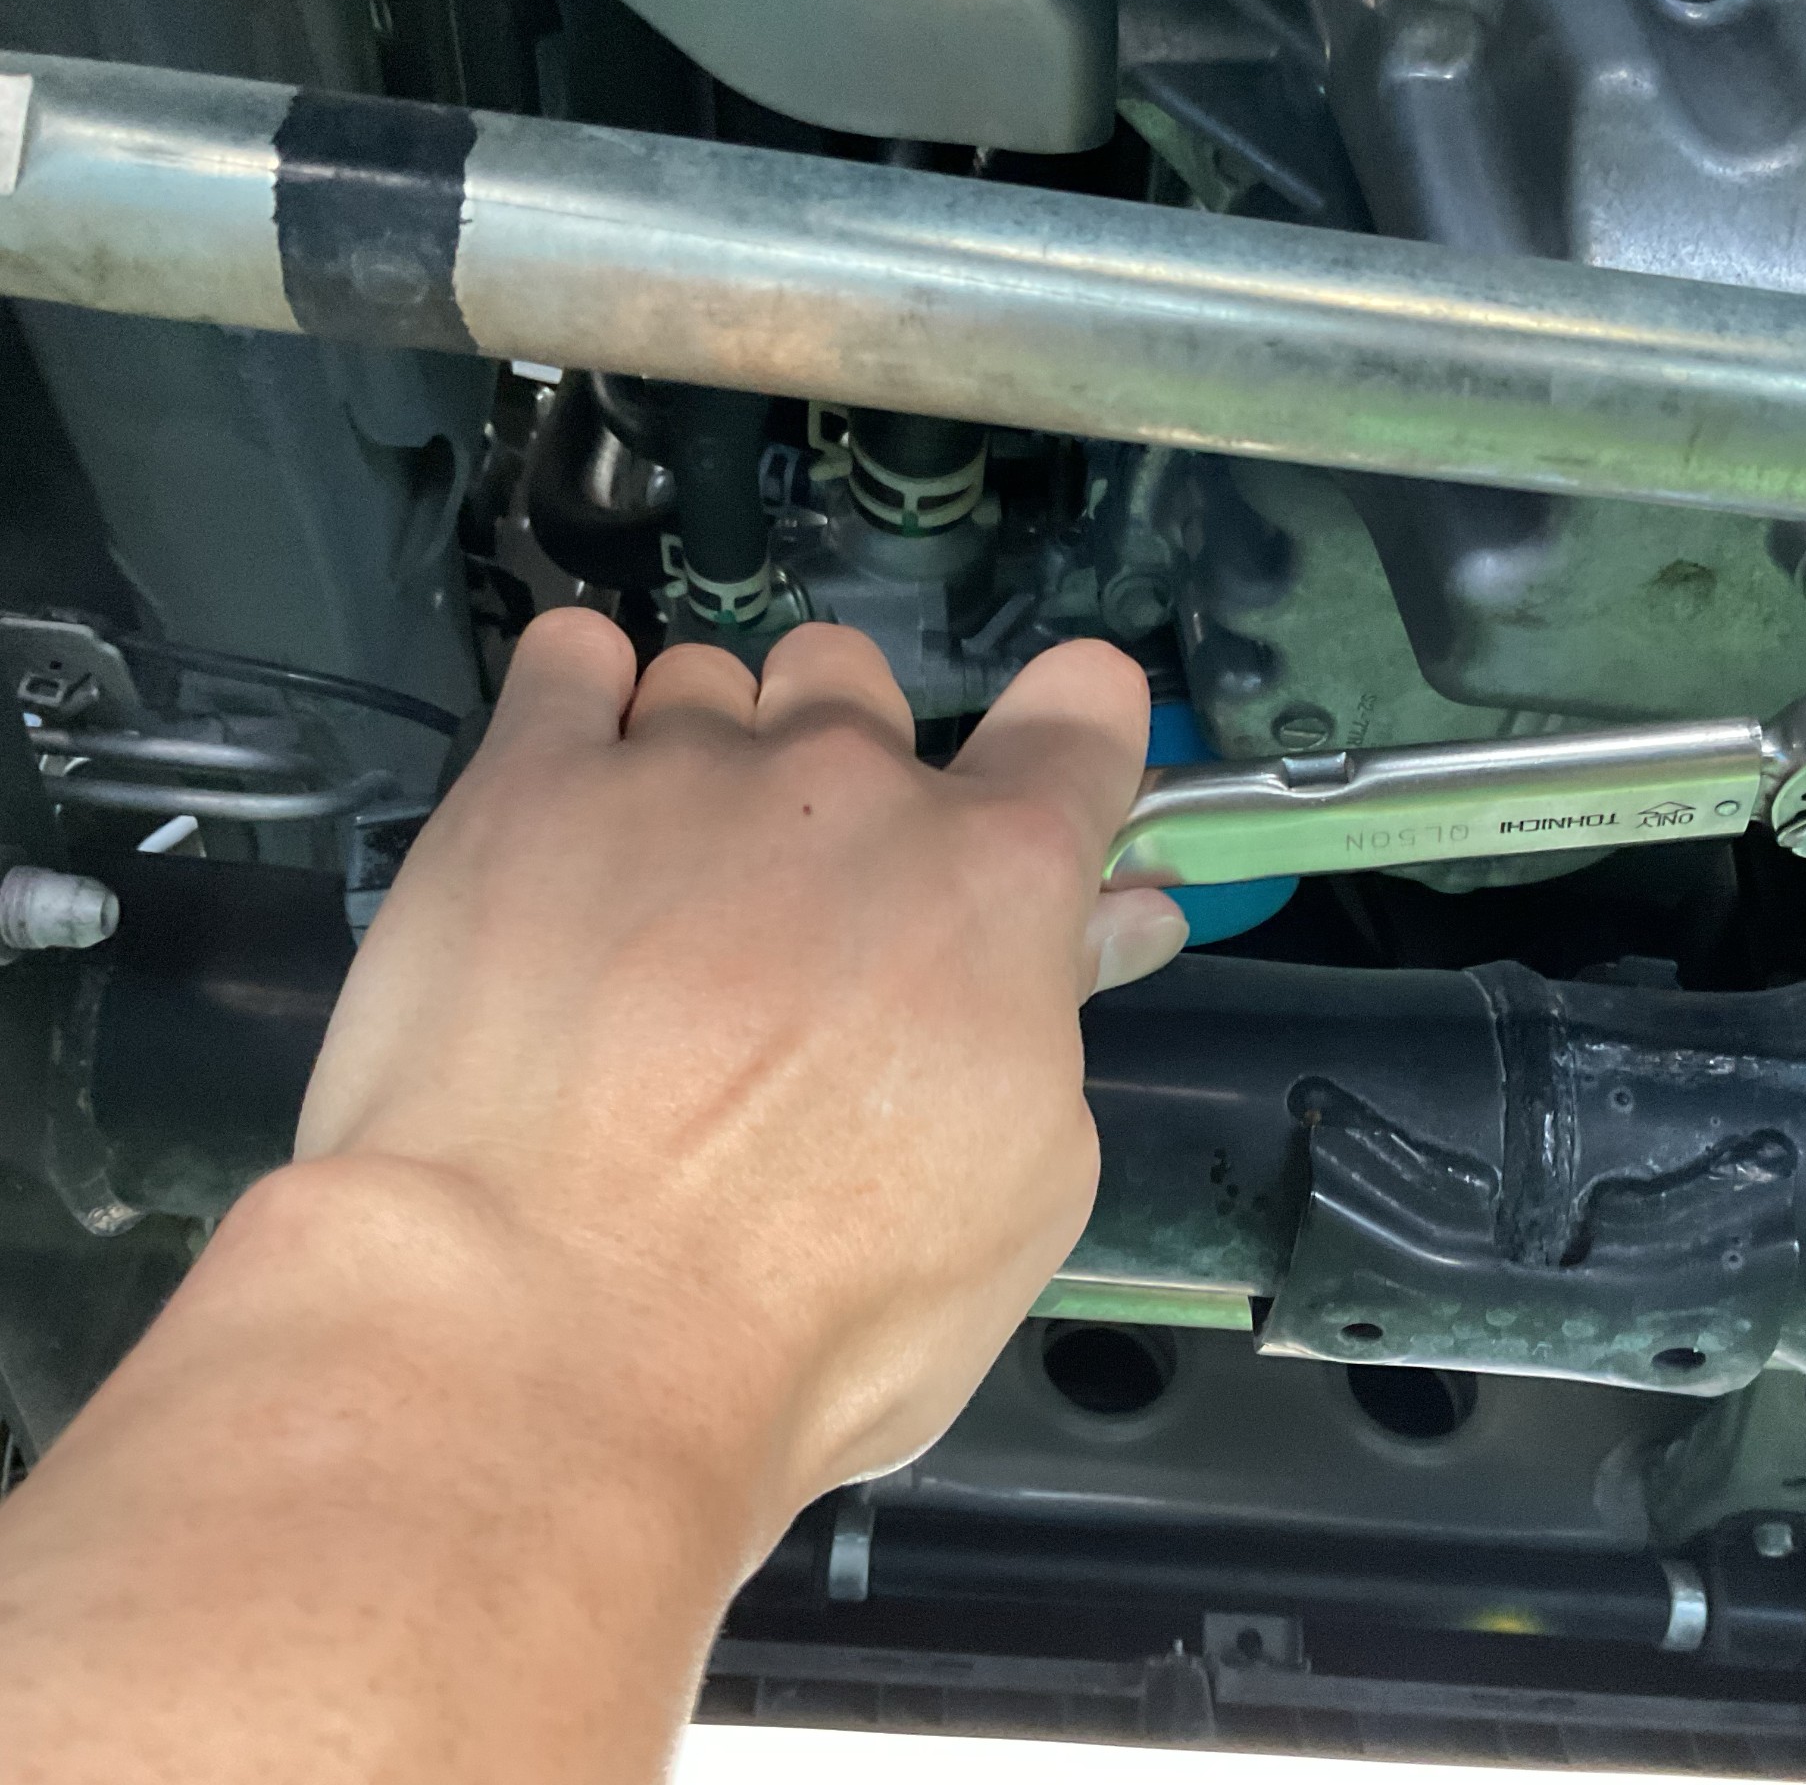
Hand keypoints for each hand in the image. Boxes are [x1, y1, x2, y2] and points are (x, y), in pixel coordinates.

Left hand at [292, 611, 1186, 1530]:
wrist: (556, 1326)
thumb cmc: (822, 1306)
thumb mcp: (1019, 1194)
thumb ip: (1054, 1023)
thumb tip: (1101, 925)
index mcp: (996, 880)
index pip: (1080, 724)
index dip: (1077, 729)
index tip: (1055, 753)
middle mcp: (848, 785)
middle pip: (859, 687)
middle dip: (841, 769)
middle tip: (797, 903)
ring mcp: (678, 770)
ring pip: (711, 681)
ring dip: (705, 756)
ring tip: (655, 884)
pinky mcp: (522, 787)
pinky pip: (568, 659)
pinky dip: (581, 696)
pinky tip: (568, 785)